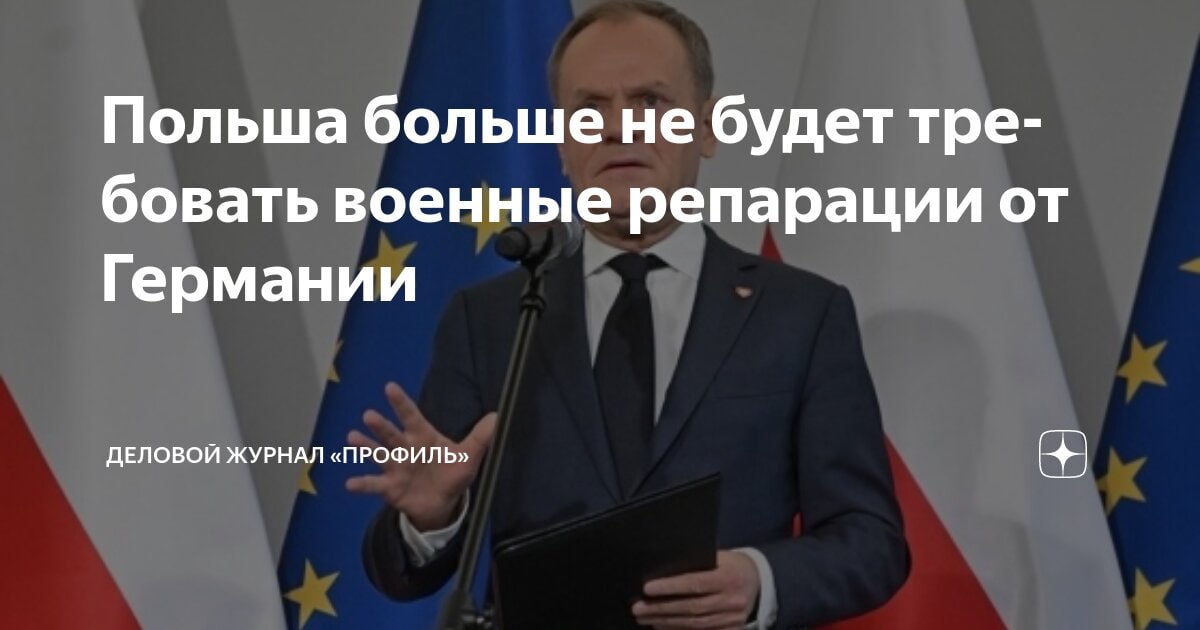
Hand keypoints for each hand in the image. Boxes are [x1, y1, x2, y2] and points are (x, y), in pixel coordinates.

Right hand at [344, 382, 495, 529]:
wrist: (442, 503)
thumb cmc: (452, 473)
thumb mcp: (469, 456)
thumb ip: (481, 437)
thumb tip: (498, 416)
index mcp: (423, 437)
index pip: (411, 416)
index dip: (401, 403)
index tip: (389, 387)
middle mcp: (406, 449)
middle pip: (391, 434)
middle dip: (380, 426)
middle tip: (369, 415)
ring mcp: (396, 468)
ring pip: (378, 454)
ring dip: (366, 447)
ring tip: (353, 438)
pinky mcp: (390, 487)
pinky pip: (374, 484)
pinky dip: (362, 484)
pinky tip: (350, 483)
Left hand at [631, 550, 759, 628]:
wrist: (759, 581)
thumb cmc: (732, 564)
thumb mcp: (720, 557)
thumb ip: (696, 563)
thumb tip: (663, 569)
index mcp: (728, 577)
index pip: (695, 583)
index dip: (670, 587)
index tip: (647, 588)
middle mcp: (731, 600)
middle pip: (691, 608)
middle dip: (661, 608)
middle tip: (638, 608)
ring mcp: (732, 619)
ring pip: (694, 624)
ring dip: (666, 622)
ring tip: (645, 618)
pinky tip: (663, 626)